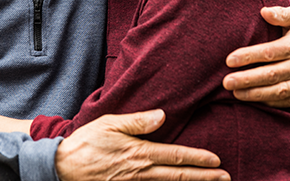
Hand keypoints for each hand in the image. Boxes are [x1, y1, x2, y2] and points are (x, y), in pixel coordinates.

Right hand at [55, 110, 229, 180]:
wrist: (63, 167)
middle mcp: (141, 172)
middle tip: (226, 177)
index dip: (198, 159)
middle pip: (178, 176)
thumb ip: (138, 121)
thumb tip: (161, 116)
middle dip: (204, 177)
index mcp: (139, 153)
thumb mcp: (110, 124)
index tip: (216, 160)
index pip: (175, 157)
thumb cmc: (86, 143)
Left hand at [223, 6, 289, 107]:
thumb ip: (281, 14)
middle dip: (247, 79)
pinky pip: (286, 101)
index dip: (248, 57)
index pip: (269, 53)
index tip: (229, 60)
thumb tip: (264, 11)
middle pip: (271, 75)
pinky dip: (269, 102)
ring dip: (255, 94)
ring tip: (235, 93)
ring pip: (278, 91)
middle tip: (226, 82)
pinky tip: (251, 100)